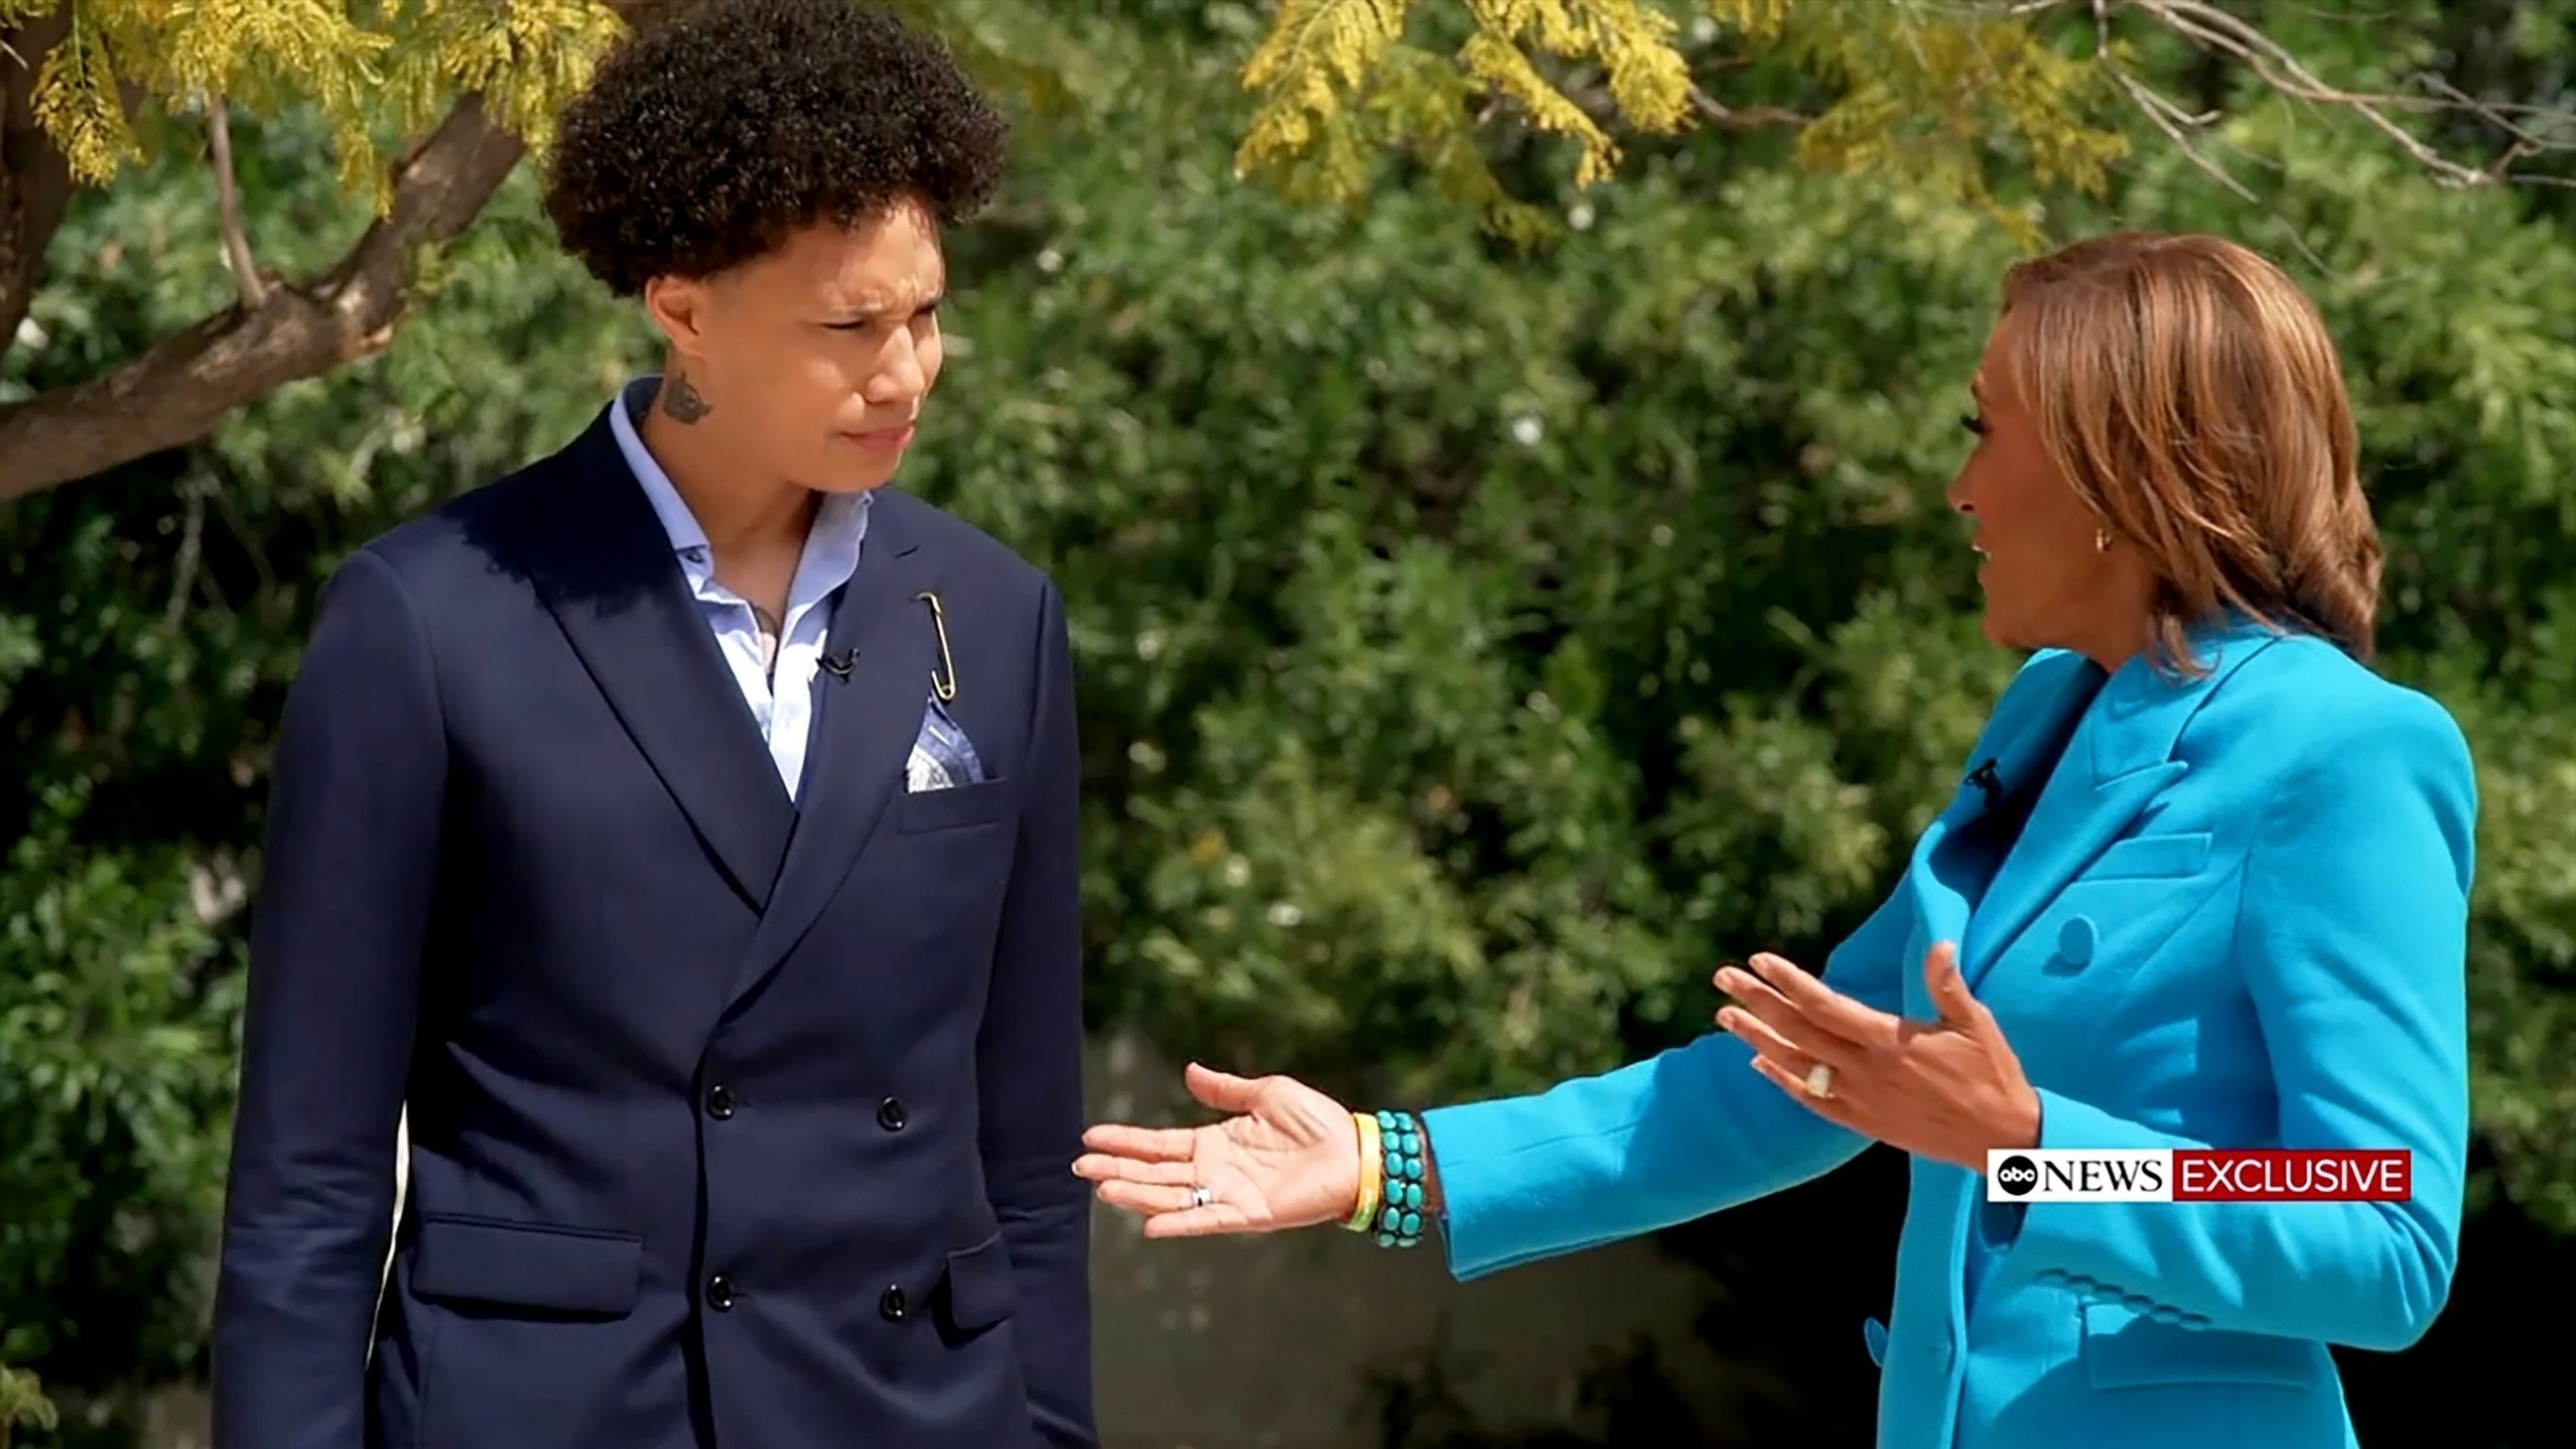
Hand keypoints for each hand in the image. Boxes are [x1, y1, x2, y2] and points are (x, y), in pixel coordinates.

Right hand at [1074, 1063, 1360, 1237]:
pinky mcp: (1248, 1214)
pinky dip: (1179, 1223)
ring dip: (1137, 1193)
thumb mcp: (1266, 1094)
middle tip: (1080, 1165)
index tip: (1091, 1136)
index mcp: (1215, 1143)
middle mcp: (1215, 1172)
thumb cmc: (1317, 1122)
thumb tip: (1189, 1070)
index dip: (1126, 1140)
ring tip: (1102, 1186)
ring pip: (1171, 1197)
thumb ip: (1225, 1089)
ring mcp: (1228, 1195)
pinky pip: (1206, 1220)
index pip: (1159, 1144)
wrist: (1354, 1152)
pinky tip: (1149, 1224)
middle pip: (1155, 1172)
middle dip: (1118, 1168)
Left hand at [1714, 941, 2040, 1171]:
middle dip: (1755, 1001)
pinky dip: (1782, 1080)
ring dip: (1756, 1039)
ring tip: (1723, 1016)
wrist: (2000, 1140)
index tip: (1758, 960)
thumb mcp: (1976, 1024)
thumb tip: (1939, 945)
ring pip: (1795, 1064)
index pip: (1825, 1004)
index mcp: (1889, 1040)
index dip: (1789, 980)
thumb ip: (1948, 985)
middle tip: (1722, 977)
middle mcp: (1866, 1069)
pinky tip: (1757, 1064)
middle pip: (1797, 1030)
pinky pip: (1811, 1100)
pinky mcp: (1862, 1121)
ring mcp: (1860, 1098)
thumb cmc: (1992, 1075)